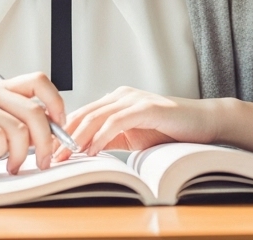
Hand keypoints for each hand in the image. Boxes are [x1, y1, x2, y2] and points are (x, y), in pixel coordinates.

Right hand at [0, 71, 65, 177]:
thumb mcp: (0, 132)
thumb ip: (24, 126)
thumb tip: (56, 132)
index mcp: (0, 90)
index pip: (39, 81)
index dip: (56, 102)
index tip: (60, 127)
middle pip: (35, 110)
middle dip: (46, 141)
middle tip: (44, 161)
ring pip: (19, 129)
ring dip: (21, 154)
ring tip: (12, 165)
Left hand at [54, 87, 218, 161]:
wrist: (203, 123)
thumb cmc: (170, 130)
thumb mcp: (132, 137)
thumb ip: (110, 139)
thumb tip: (83, 150)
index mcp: (116, 101)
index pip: (81, 114)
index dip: (63, 133)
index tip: (50, 151)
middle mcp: (121, 95)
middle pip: (83, 114)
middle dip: (64, 137)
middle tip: (50, 156)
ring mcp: (133, 99)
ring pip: (96, 116)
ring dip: (77, 138)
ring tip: (66, 156)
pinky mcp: (146, 107)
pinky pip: (116, 121)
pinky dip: (100, 136)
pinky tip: (91, 150)